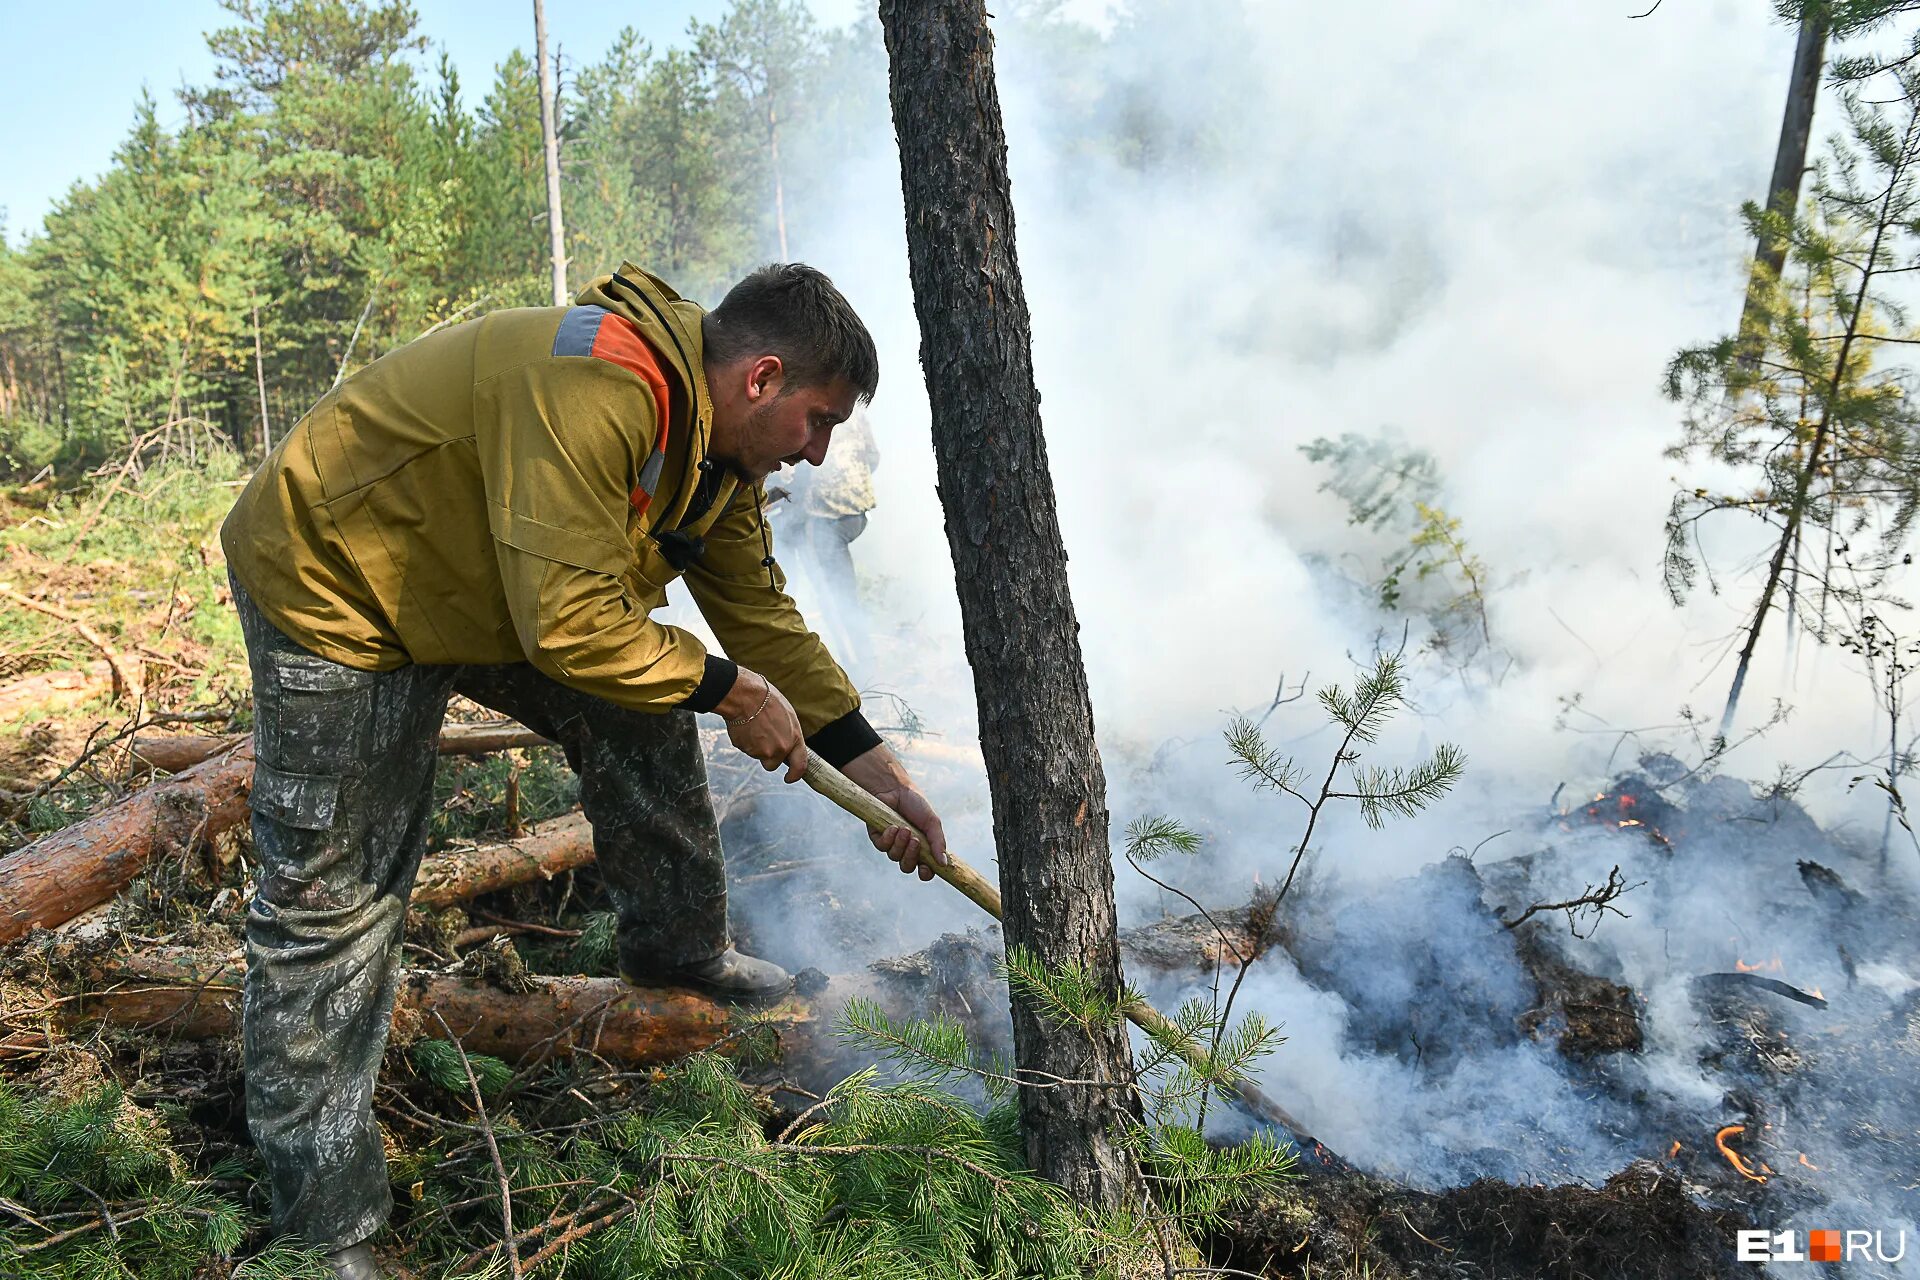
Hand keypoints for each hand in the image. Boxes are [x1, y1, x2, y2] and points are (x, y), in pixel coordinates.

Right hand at [717, 667, 806, 781]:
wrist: (745, 696)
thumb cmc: (767, 699)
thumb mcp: (788, 716)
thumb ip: (790, 734)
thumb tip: (788, 743)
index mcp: (793, 739)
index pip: (799, 766)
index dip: (795, 775)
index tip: (790, 778)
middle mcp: (779, 749)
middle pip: (773, 764)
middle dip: (769, 756)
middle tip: (764, 737)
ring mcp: (760, 751)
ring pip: (758, 755)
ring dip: (756, 746)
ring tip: (755, 725)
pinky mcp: (745, 749)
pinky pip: (746, 748)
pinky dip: (746, 741)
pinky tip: (746, 726)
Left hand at [841, 744, 948, 880]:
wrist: (896, 788)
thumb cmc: (916, 804)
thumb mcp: (932, 822)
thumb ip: (938, 843)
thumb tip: (944, 864)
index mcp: (922, 848)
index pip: (924, 869)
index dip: (925, 873)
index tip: (926, 869)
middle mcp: (906, 849)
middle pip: (907, 867)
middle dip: (911, 857)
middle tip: (915, 841)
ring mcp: (891, 844)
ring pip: (894, 857)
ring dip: (901, 844)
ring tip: (904, 828)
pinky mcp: (877, 838)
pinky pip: (882, 847)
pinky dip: (889, 838)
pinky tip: (893, 827)